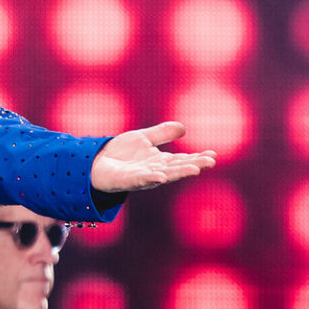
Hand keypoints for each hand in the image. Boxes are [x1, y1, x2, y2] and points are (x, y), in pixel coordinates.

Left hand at [90, 121, 215, 193]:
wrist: (95, 163)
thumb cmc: (121, 154)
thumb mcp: (143, 138)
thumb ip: (162, 133)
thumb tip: (183, 127)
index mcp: (160, 161)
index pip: (182, 159)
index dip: (197, 157)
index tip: (213, 154)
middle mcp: (155, 171)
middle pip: (177, 168)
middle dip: (194, 165)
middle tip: (211, 162)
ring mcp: (142, 177)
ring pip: (163, 175)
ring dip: (178, 173)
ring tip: (195, 169)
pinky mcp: (127, 180)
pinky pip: (140, 180)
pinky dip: (150, 179)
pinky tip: (160, 177)